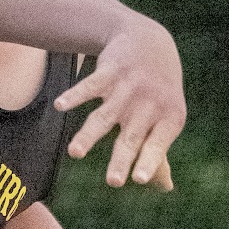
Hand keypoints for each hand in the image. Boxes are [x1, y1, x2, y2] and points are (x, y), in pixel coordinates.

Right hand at [54, 13, 184, 188]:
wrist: (149, 41)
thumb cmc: (158, 89)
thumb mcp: (167, 115)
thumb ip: (159, 149)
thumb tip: (164, 187)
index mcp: (168, 118)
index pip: (157, 144)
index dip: (149, 160)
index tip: (140, 179)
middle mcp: (149, 105)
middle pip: (130, 137)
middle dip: (121, 159)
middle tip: (114, 182)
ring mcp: (128, 88)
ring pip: (104, 116)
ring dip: (88, 135)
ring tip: (75, 154)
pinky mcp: (108, 72)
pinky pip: (89, 86)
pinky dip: (74, 96)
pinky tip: (60, 106)